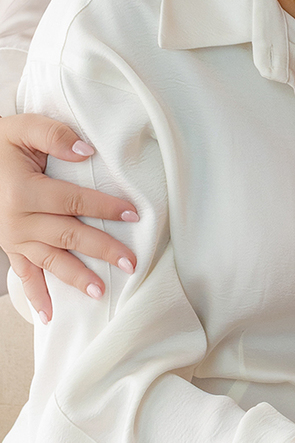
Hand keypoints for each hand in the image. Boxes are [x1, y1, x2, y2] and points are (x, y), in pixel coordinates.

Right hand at [0, 114, 137, 320]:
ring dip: (75, 278)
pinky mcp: (10, 248)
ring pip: (49, 261)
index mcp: (24, 191)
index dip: (103, 207)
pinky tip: (49, 315)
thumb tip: (86, 151)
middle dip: (101, 249)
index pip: (72, 201)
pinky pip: (23, 275)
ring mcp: (12, 238)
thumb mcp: (23, 127)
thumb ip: (54, 134)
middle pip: (67, 236)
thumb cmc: (1, 143)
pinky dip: (35, 297)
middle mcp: (17, 220)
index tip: (133, 214)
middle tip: (130, 262)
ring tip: (100, 291)